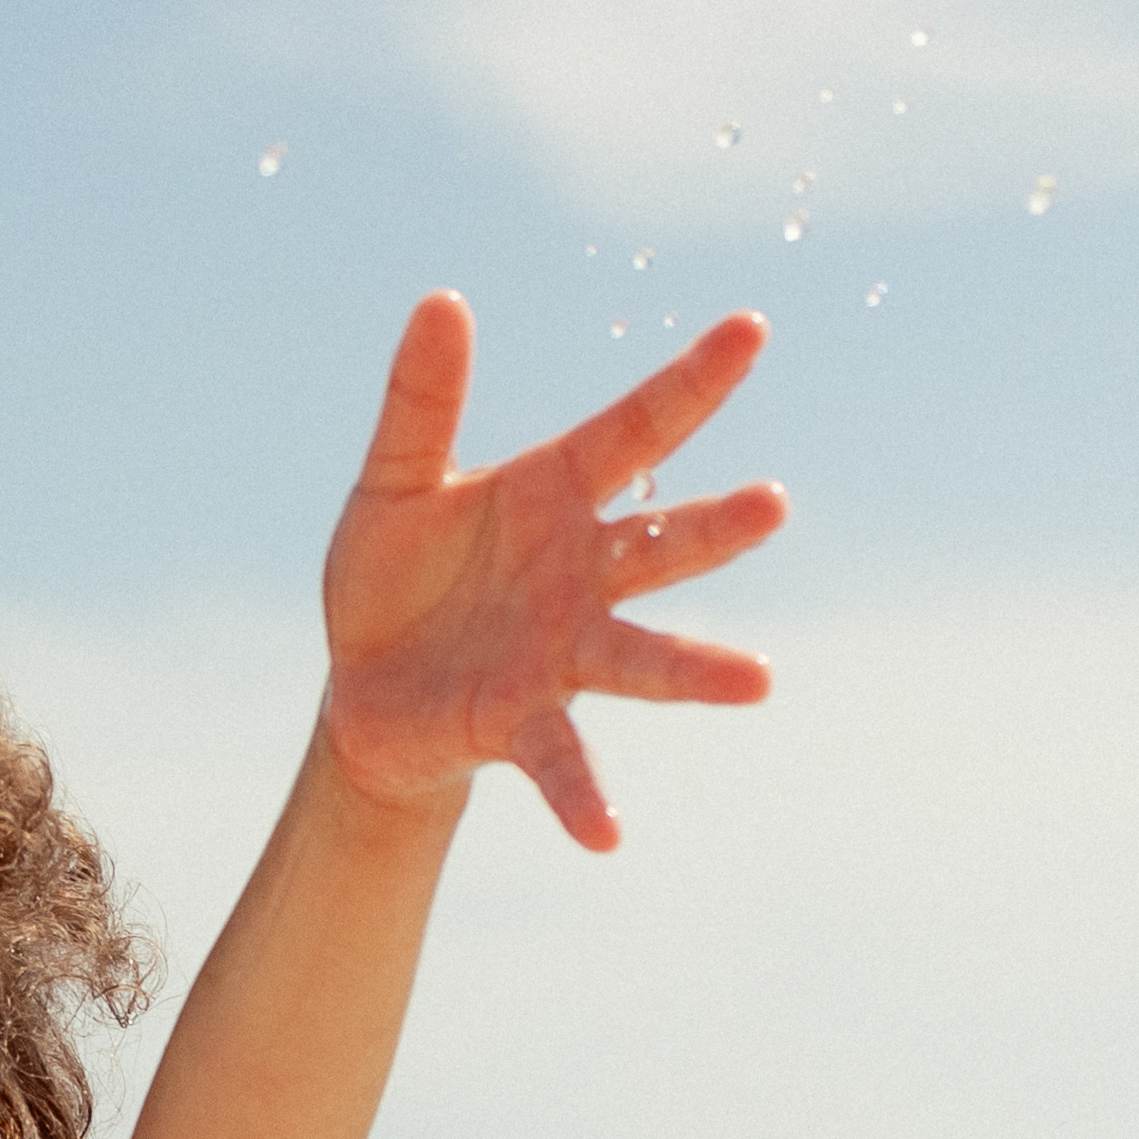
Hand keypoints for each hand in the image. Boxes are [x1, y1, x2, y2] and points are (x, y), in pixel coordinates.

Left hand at [315, 298, 784, 855]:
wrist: (364, 686)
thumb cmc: (393, 574)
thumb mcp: (393, 481)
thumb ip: (421, 404)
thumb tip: (441, 300)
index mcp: (555, 494)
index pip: (635, 429)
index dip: (692, 382)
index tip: (752, 330)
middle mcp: (581, 572)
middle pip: (661, 545)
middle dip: (715, 530)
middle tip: (774, 507)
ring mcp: (563, 651)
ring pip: (640, 656)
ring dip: (696, 672)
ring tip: (757, 683)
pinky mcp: (523, 722)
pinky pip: (562, 761)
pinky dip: (584, 799)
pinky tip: (609, 838)